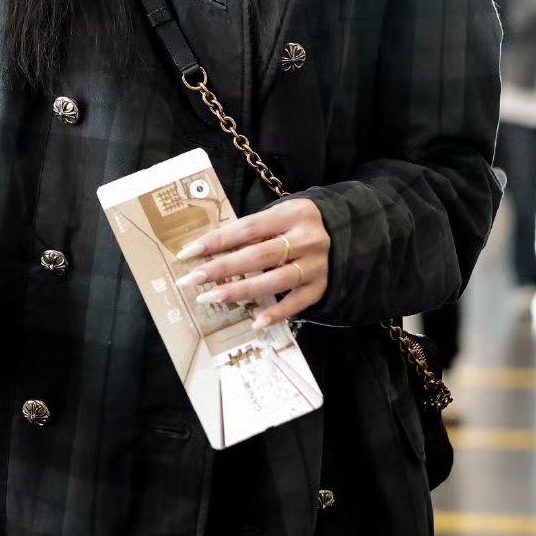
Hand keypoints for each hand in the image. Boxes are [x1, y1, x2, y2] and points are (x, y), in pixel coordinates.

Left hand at [173, 197, 329, 327]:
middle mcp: (306, 238)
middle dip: (221, 268)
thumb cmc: (299, 225)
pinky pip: (296, 304)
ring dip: (239, 291)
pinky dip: (276, 314)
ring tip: (210, 298)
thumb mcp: (281, 216)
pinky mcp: (321, 287)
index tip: (187, 253)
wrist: (347, 234)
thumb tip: (210, 250)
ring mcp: (316, 265)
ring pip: (274, 281)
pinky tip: (255, 322)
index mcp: (292, 213)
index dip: (216, 241)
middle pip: (257, 256)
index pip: (247, 228)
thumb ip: (253, 230)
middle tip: (191, 280)